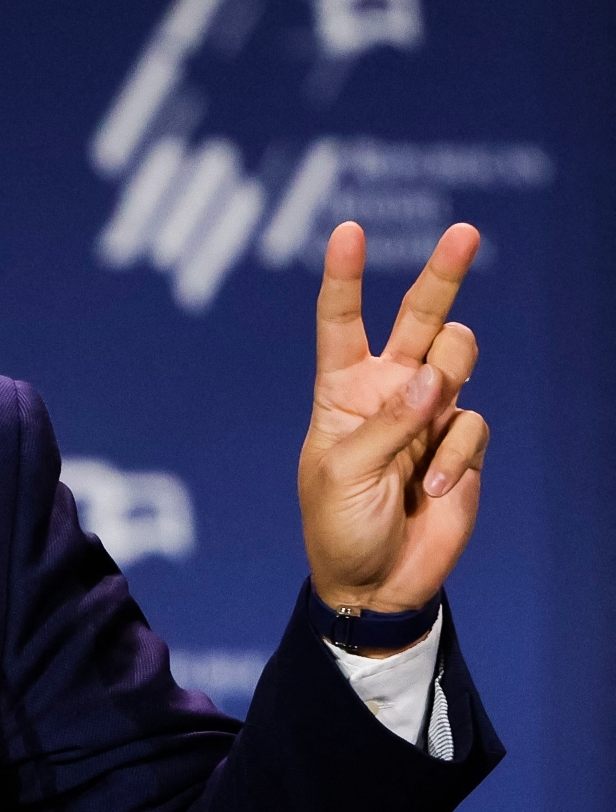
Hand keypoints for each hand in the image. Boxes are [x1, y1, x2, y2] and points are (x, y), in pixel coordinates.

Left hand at [299, 222, 488, 626]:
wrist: (377, 581)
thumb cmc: (339, 525)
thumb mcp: (342, 474)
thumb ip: (386, 425)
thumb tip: (433, 380)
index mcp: (340, 390)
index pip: (341, 323)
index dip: (345, 277)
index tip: (348, 231)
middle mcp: (387, 391)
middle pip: (419, 319)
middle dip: (443, 273)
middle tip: (464, 230)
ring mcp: (429, 415)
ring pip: (458, 360)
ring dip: (447, 383)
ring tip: (424, 432)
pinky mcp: (462, 445)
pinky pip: (473, 424)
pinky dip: (455, 458)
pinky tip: (432, 492)